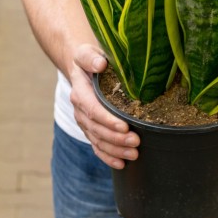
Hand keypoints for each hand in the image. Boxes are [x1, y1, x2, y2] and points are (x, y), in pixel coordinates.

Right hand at [69, 44, 139, 168]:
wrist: (82, 68)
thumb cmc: (89, 59)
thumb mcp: (86, 52)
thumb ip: (91, 57)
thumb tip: (101, 64)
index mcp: (80, 92)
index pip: (93, 109)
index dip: (108, 120)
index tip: (124, 126)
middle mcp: (80, 110)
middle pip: (97, 129)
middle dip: (116, 138)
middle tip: (136, 142)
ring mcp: (85, 122)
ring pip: (98, 140)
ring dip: (115, 149)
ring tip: (134, 154)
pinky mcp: (90, 129)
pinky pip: (97, 146)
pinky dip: (108, 157)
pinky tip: (121, 164)